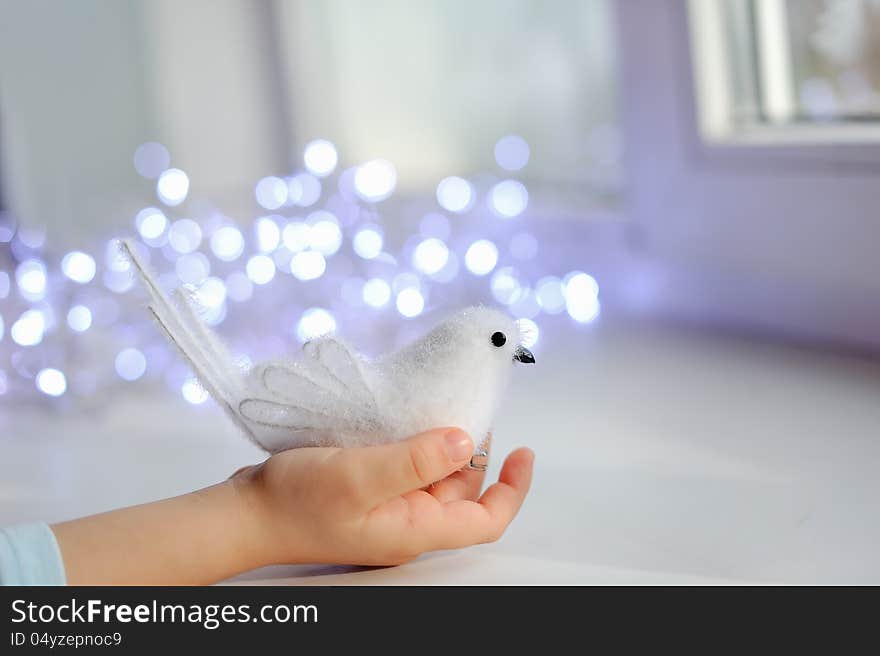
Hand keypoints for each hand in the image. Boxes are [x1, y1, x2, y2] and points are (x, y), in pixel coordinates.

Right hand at [232, 428, 533, 566]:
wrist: (247, 511)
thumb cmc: (297, 502)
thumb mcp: (361, 477)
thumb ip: (416, 460)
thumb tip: (465, 440)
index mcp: (415, 528)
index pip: (485, 519)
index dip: (513, 488)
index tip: (524, 450)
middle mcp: (408, 521)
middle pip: (463, 489)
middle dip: (475, 450)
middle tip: (471, 406)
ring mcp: (388, 507)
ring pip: (435, 474)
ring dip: (444, 442)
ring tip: (442, 404)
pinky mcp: (370, 491)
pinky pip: (407, 467)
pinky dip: (417, 443)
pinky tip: (408, 416)